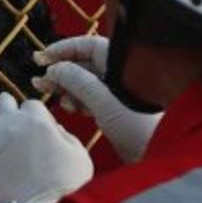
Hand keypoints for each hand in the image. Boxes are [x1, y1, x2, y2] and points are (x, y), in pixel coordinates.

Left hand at [0, 93, 91, 202]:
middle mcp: (10, 122)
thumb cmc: (65, 185)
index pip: (32, 105)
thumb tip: (55, 130)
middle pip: (3, 102)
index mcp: (36, 119)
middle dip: (7, 112)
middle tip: (11, 130)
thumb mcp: (80, 156)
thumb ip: (67, 138)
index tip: (36, 132)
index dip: (34, 118)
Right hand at [33, 35, 160, 162]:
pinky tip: (70, 108)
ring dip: (66, 88)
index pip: (88, 45)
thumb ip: (76, 81)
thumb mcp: (103, 101)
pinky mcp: (116, 110)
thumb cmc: (142, 126)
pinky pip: (91, 99)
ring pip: (85, 83)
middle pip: (84, 64)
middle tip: (40, 81)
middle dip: (60, 72)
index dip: (63, 49)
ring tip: (51, 95)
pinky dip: (78, 101)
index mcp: (122, 63)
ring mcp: (118, 93)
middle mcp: (120, 74)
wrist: (161, 157)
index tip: (43, 58)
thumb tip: (55, 68)